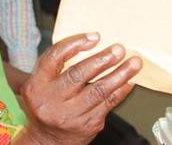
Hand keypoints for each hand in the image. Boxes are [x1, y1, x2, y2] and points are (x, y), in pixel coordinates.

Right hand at [18, 33, 141, 144]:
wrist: (46, 140)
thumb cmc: (47, 104)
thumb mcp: (42, 83)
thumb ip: (60, 65)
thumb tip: (93, 42)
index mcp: (37, 84)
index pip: (54, 57)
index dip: (75, 44)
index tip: (95, 37)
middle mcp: (51, 100)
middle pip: (78, 74)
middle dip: (102, 60)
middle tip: (119, 49)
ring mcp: (70, 115)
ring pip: (98, 90)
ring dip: (119, 74)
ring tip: (134, 63)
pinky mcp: (87, 125)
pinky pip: (108, 104)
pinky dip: (121, 90)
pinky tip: (129, 81)